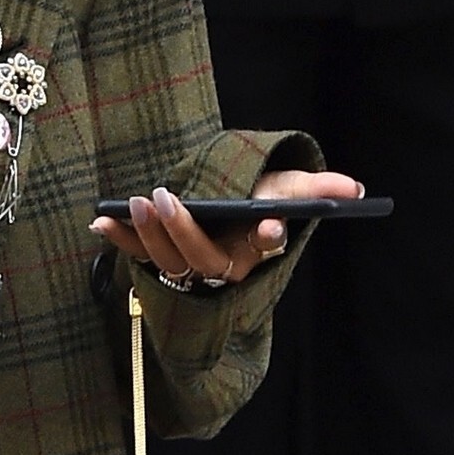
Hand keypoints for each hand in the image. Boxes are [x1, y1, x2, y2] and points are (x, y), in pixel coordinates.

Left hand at [89, 170, 362, 287]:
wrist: (221, 206)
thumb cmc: (256, 199)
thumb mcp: (284, 188)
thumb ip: (314, 189)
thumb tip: (354, 189)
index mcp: (258, 247)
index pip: (267, 246)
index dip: (268, 239)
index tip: (270, 227)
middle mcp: (224, 264)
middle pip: (204, 258)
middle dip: (183, 231)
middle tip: (166, 198)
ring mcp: (189, 265)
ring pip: (167, 260)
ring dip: (149, 234)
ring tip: (138, 202)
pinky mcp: (159, 259)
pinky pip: (136, 254)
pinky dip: (118, 238)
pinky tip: (100, 219)